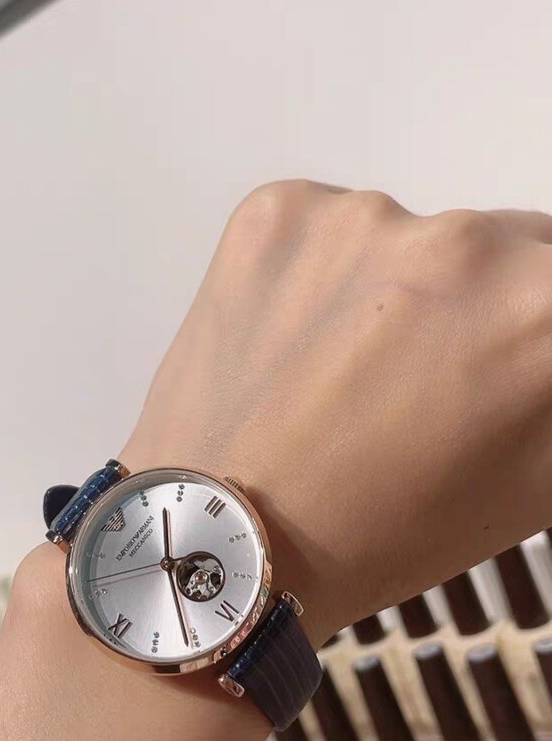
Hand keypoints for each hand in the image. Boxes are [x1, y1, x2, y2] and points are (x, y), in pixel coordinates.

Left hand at [120, 182, 551, 646]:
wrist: (221, 530)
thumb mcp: (538, 481)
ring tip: (348, 370)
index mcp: (548, 314)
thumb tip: (541, 340)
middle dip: (487, 306)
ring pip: (417, 236)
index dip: (539, 338)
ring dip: (404, 286)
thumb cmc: (386, 531)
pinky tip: (297, 341)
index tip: (505, 364)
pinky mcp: (281, 209)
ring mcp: (363, 216)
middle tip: (431, 379)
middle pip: (511, 248)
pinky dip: (325, 271)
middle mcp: (467, 242)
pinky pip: (332, 227)